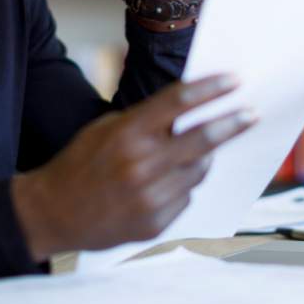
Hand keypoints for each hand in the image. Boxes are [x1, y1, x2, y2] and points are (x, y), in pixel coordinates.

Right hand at [11, 74, 256, 259]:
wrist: (52, 213)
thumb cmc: (81, 164)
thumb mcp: (105, 129)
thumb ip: (146, 121)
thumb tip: (191, 112)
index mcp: (127, 133)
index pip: (179, 102)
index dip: (212, 89)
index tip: (235, 80)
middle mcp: (141, 165)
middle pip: (203, 139)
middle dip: (233, 123)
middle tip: (251, 113)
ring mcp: (150, 198)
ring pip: (199, 171)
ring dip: (202, 159)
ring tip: (188, 155)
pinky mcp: (155, 224)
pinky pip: (185, 197)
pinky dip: (181, 187)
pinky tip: (160, 186)